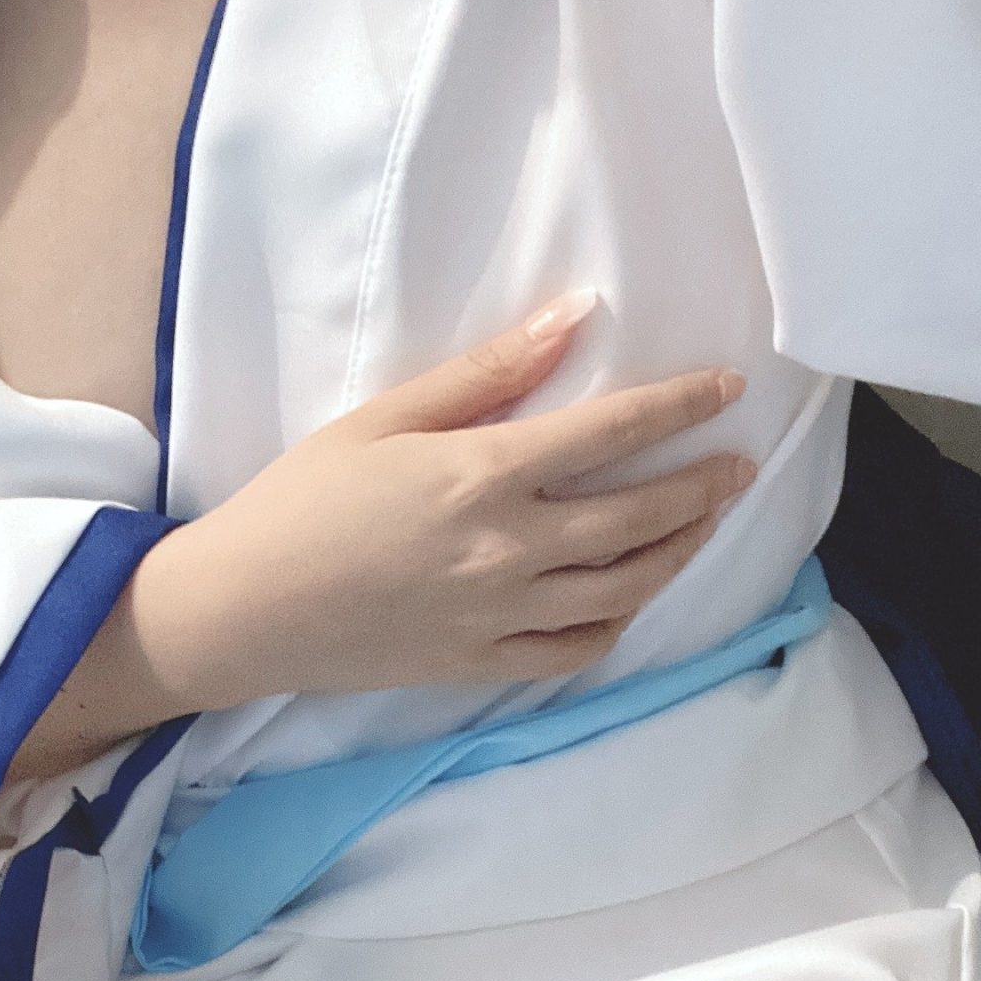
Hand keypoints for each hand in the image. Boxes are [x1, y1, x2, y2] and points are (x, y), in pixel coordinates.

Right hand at [133, 295, 756, 705]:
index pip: (614, 431)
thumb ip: (486, 374)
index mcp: (484, 475)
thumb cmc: (300, 501)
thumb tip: (572, 317)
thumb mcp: (384, 417)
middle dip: (702, 487)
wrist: (244, 610)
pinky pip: (578, 650)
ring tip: (701, 524)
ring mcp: (501, 614)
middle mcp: (508, 549)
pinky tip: (630, 597)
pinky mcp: (481, 663)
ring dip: (677, 552)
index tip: (727, 388)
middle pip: (641, 516)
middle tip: (737, 466)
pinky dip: (618, 621)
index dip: (682, 405)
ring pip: (625, 588)